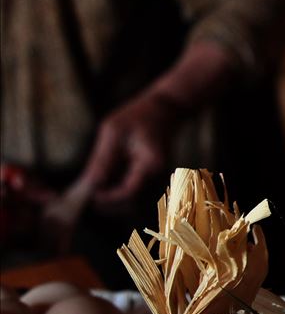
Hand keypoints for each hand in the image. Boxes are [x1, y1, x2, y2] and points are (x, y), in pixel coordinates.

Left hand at [75, 41, 236, 211]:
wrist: (166, 109)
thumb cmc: (139, 115)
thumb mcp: (113, 131)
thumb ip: (102, 159)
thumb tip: (89, 184)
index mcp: (150, 163)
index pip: (129, 192)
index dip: (108, 198)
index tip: (90, 195)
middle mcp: (157, 174)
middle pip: (133, 202)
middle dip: (110, 204)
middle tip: (88, 197)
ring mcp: (156, 177)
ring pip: (133, 200)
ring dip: (114, 200)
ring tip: (94, 191)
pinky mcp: (152, 177)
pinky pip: (135, 191)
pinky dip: (119, 192)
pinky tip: (105, 184)